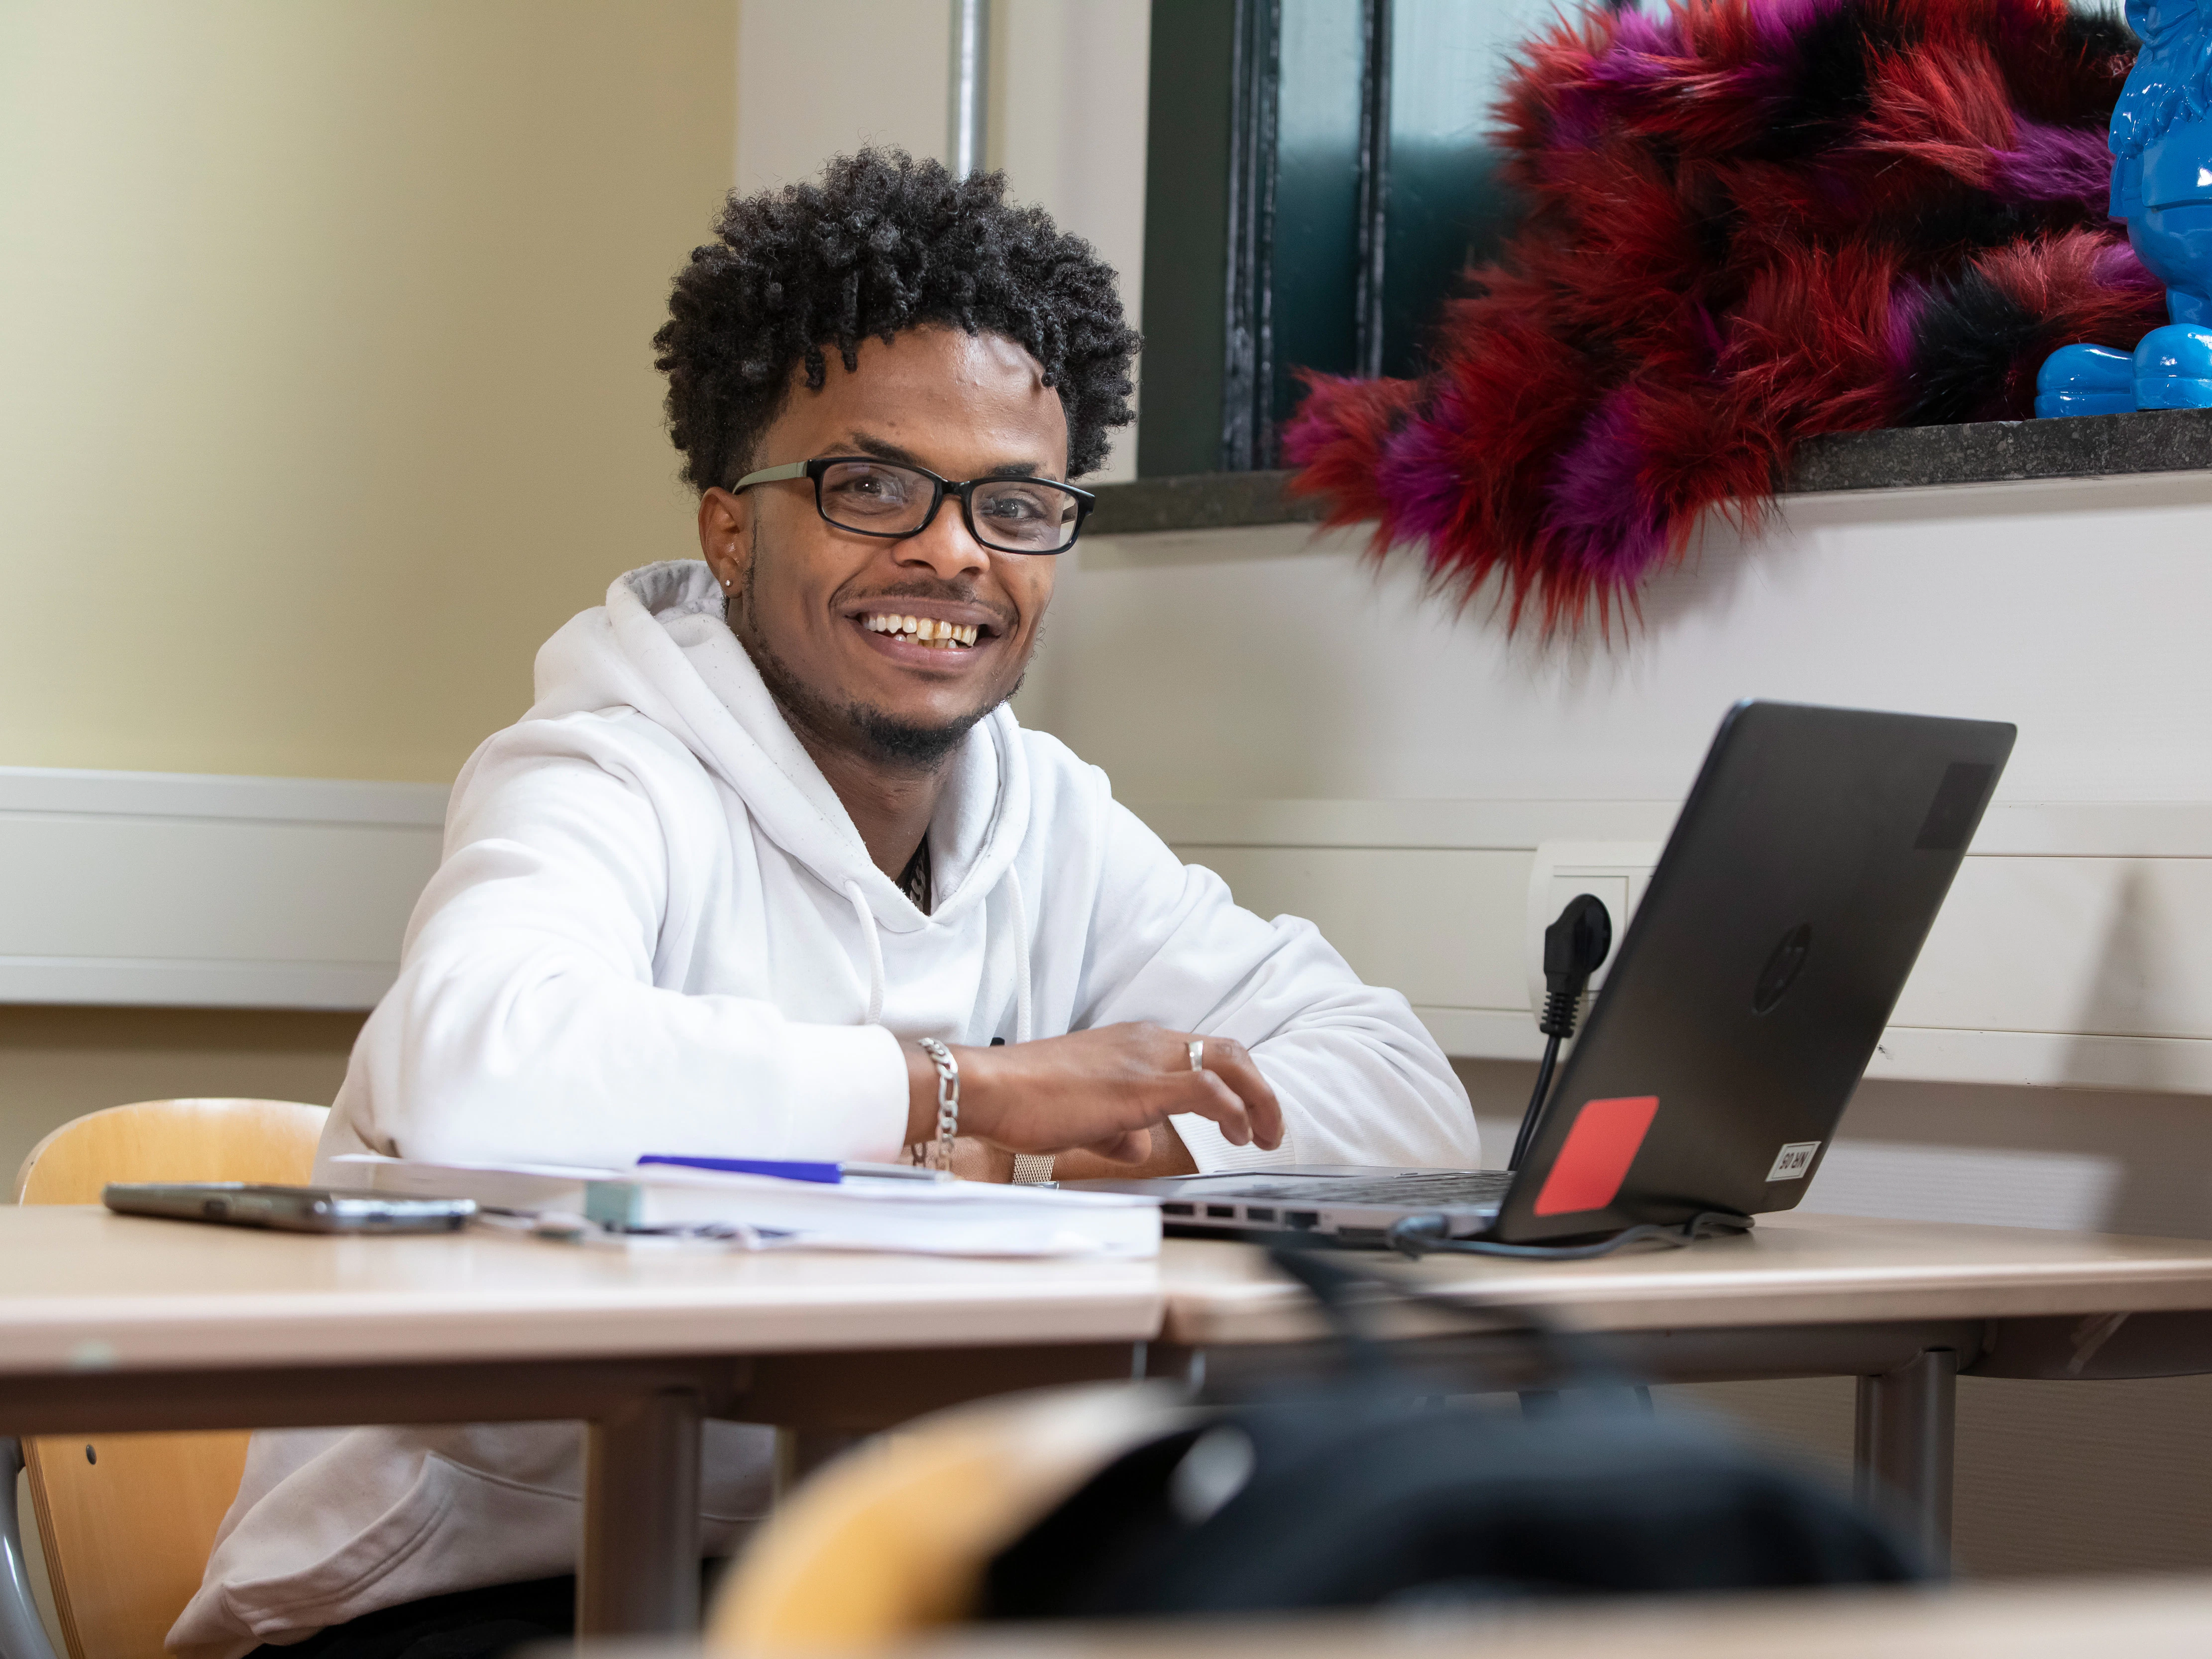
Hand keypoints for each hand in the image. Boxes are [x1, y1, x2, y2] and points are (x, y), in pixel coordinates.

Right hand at [903, 1024, 1283, 1164]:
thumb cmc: (1025, 1101)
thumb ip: (1118, 1127)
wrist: (989, 1088)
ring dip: (1257, 1100)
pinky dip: (1231, 1108)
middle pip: (1228, 1050)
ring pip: (1226, 1062)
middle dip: (1259, 1089)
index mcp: (1133, 1045)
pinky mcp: (1138, 1086)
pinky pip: (1205, 1087)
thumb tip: (1138, 1145)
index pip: (1202, 1051)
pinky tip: (1235, 1133)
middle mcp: (1145, 1042)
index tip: (1248, 1115)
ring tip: (1263, 1136)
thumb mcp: (1083, 1115)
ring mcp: (1144, 1060)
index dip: (1235, 1081)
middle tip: (1268, 1128)